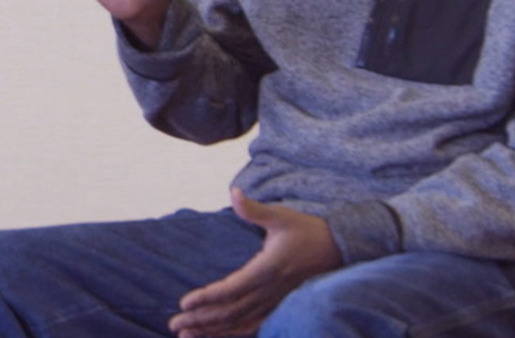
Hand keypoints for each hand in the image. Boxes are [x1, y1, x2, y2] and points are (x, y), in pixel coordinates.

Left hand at [169, 188, 342, 336]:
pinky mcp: (280, 306)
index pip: (232, 289)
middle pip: (231, 311)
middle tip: (174, 325)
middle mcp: (270, 290)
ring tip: (186, 334)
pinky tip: (215, 335)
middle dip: (201, 320)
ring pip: (240, 322)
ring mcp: (276, 301)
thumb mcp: (281, 215)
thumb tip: (234, 192)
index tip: (184, 303)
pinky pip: (255, 324)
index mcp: (268, 269)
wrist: (339, 247)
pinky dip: (234, 331)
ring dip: (212, 330)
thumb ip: (254, 209)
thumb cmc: (307, 229)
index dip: (207, 298)